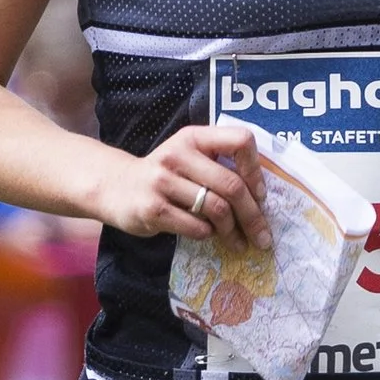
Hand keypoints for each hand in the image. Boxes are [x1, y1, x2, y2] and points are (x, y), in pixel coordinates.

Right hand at [103, 122, 268, 244]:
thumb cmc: (164, 175)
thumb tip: (261, 198)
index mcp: (194, 137)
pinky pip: (196, 227)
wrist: (116, 187)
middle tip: (263, 236)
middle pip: (232, 185)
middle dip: (253, 215)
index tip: (260, 194)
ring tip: (239, 242)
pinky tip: (209, 236)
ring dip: (233, 231)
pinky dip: (209, 234)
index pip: (241, 141)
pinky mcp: (153, 209)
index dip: (256, 169)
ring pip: (216, 209)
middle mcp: (178, 154)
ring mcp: (163, 182)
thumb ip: (219, 165)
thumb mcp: (189, 157)